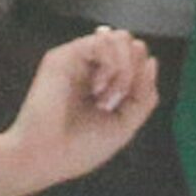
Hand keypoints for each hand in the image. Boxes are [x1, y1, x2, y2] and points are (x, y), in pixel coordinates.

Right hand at [0, 26, 158, 195]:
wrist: (43, 158)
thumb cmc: (76, 150)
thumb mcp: (126, 125)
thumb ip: (145, 95)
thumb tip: (151, 61)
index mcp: (102, 87)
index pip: (137, 60)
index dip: (142, 77)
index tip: (124, 106)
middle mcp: (89, 71)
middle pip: (132, 45)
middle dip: (135, 71)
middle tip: (115, 100)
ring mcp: (75, 63)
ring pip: (122, 38)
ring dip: (124, 68)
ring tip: (105, 96)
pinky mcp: (61, 57)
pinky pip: (104, 41)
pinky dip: (111, 64)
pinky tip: (97, 88)